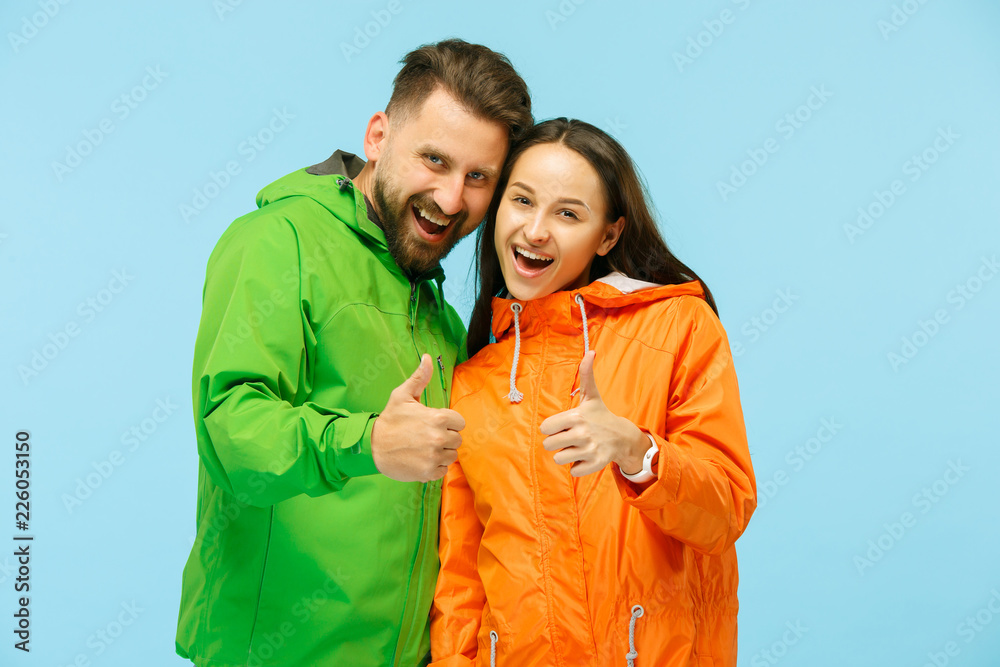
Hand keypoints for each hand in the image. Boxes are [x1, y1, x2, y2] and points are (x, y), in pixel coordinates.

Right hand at [371, 354, 464, 481]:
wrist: (372, 446)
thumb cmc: (390, 420)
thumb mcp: (402, 395)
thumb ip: (420, 377)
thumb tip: (428, 357)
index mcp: (438, 418)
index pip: (459, 422)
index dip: (448, 423)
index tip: (434, 423)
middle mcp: (439, 438)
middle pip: (457, 439)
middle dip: (445, 437)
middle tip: (427, 436)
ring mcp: (434, 457)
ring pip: (451, 455)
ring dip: (441, 453)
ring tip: (424, 447)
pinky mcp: (428, 472)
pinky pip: (443, 470)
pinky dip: (435, 467)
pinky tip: (422, 459)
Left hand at [540, 351, 648, 476]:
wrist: (623, 437)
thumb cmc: (601, 415)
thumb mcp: (592, 395)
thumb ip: (586, 374)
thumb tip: (591, 351)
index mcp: (577, 416)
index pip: (545, 428)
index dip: (551, 428)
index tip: (563, 425)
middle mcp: (582, 433)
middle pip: (549, 445)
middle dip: (557, 442)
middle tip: (570, 437)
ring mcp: (589, 450)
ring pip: (558, 459)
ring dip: (566, 454)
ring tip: (578, 446)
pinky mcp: (595, 464)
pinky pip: (572, 471)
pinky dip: (577, 466)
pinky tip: (586, 456)